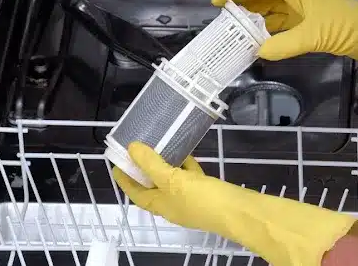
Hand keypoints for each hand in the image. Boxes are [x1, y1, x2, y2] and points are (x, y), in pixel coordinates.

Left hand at [113, 142, 357, 265]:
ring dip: (164, 163)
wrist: (241, 212)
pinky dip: (185, 164)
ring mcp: (191, 198)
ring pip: (171, 178)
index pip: (135, 192)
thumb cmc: (204, 200)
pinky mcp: (207, 191)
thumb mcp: (173, 181)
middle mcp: (173, 204)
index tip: (116, 160)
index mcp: (161, 205)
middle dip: (143, 168)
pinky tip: (185, 150)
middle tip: (137, 147)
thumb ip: (152, 164)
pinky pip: (190, 175)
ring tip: (158, 143)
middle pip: (152, 185)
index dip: (124, 177)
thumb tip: (132, 148)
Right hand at [211, 0, 357, 60]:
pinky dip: (268, 32)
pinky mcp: (308, 26)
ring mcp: (303, 12)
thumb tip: (259, 52)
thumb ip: (284, 44)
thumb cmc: (347, 28)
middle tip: (224, 15)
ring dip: (254, 18)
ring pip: (272, 10)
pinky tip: (258, 41)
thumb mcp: (314, 36)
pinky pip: (281, 25)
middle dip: (244, 2)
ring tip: (236, 29)